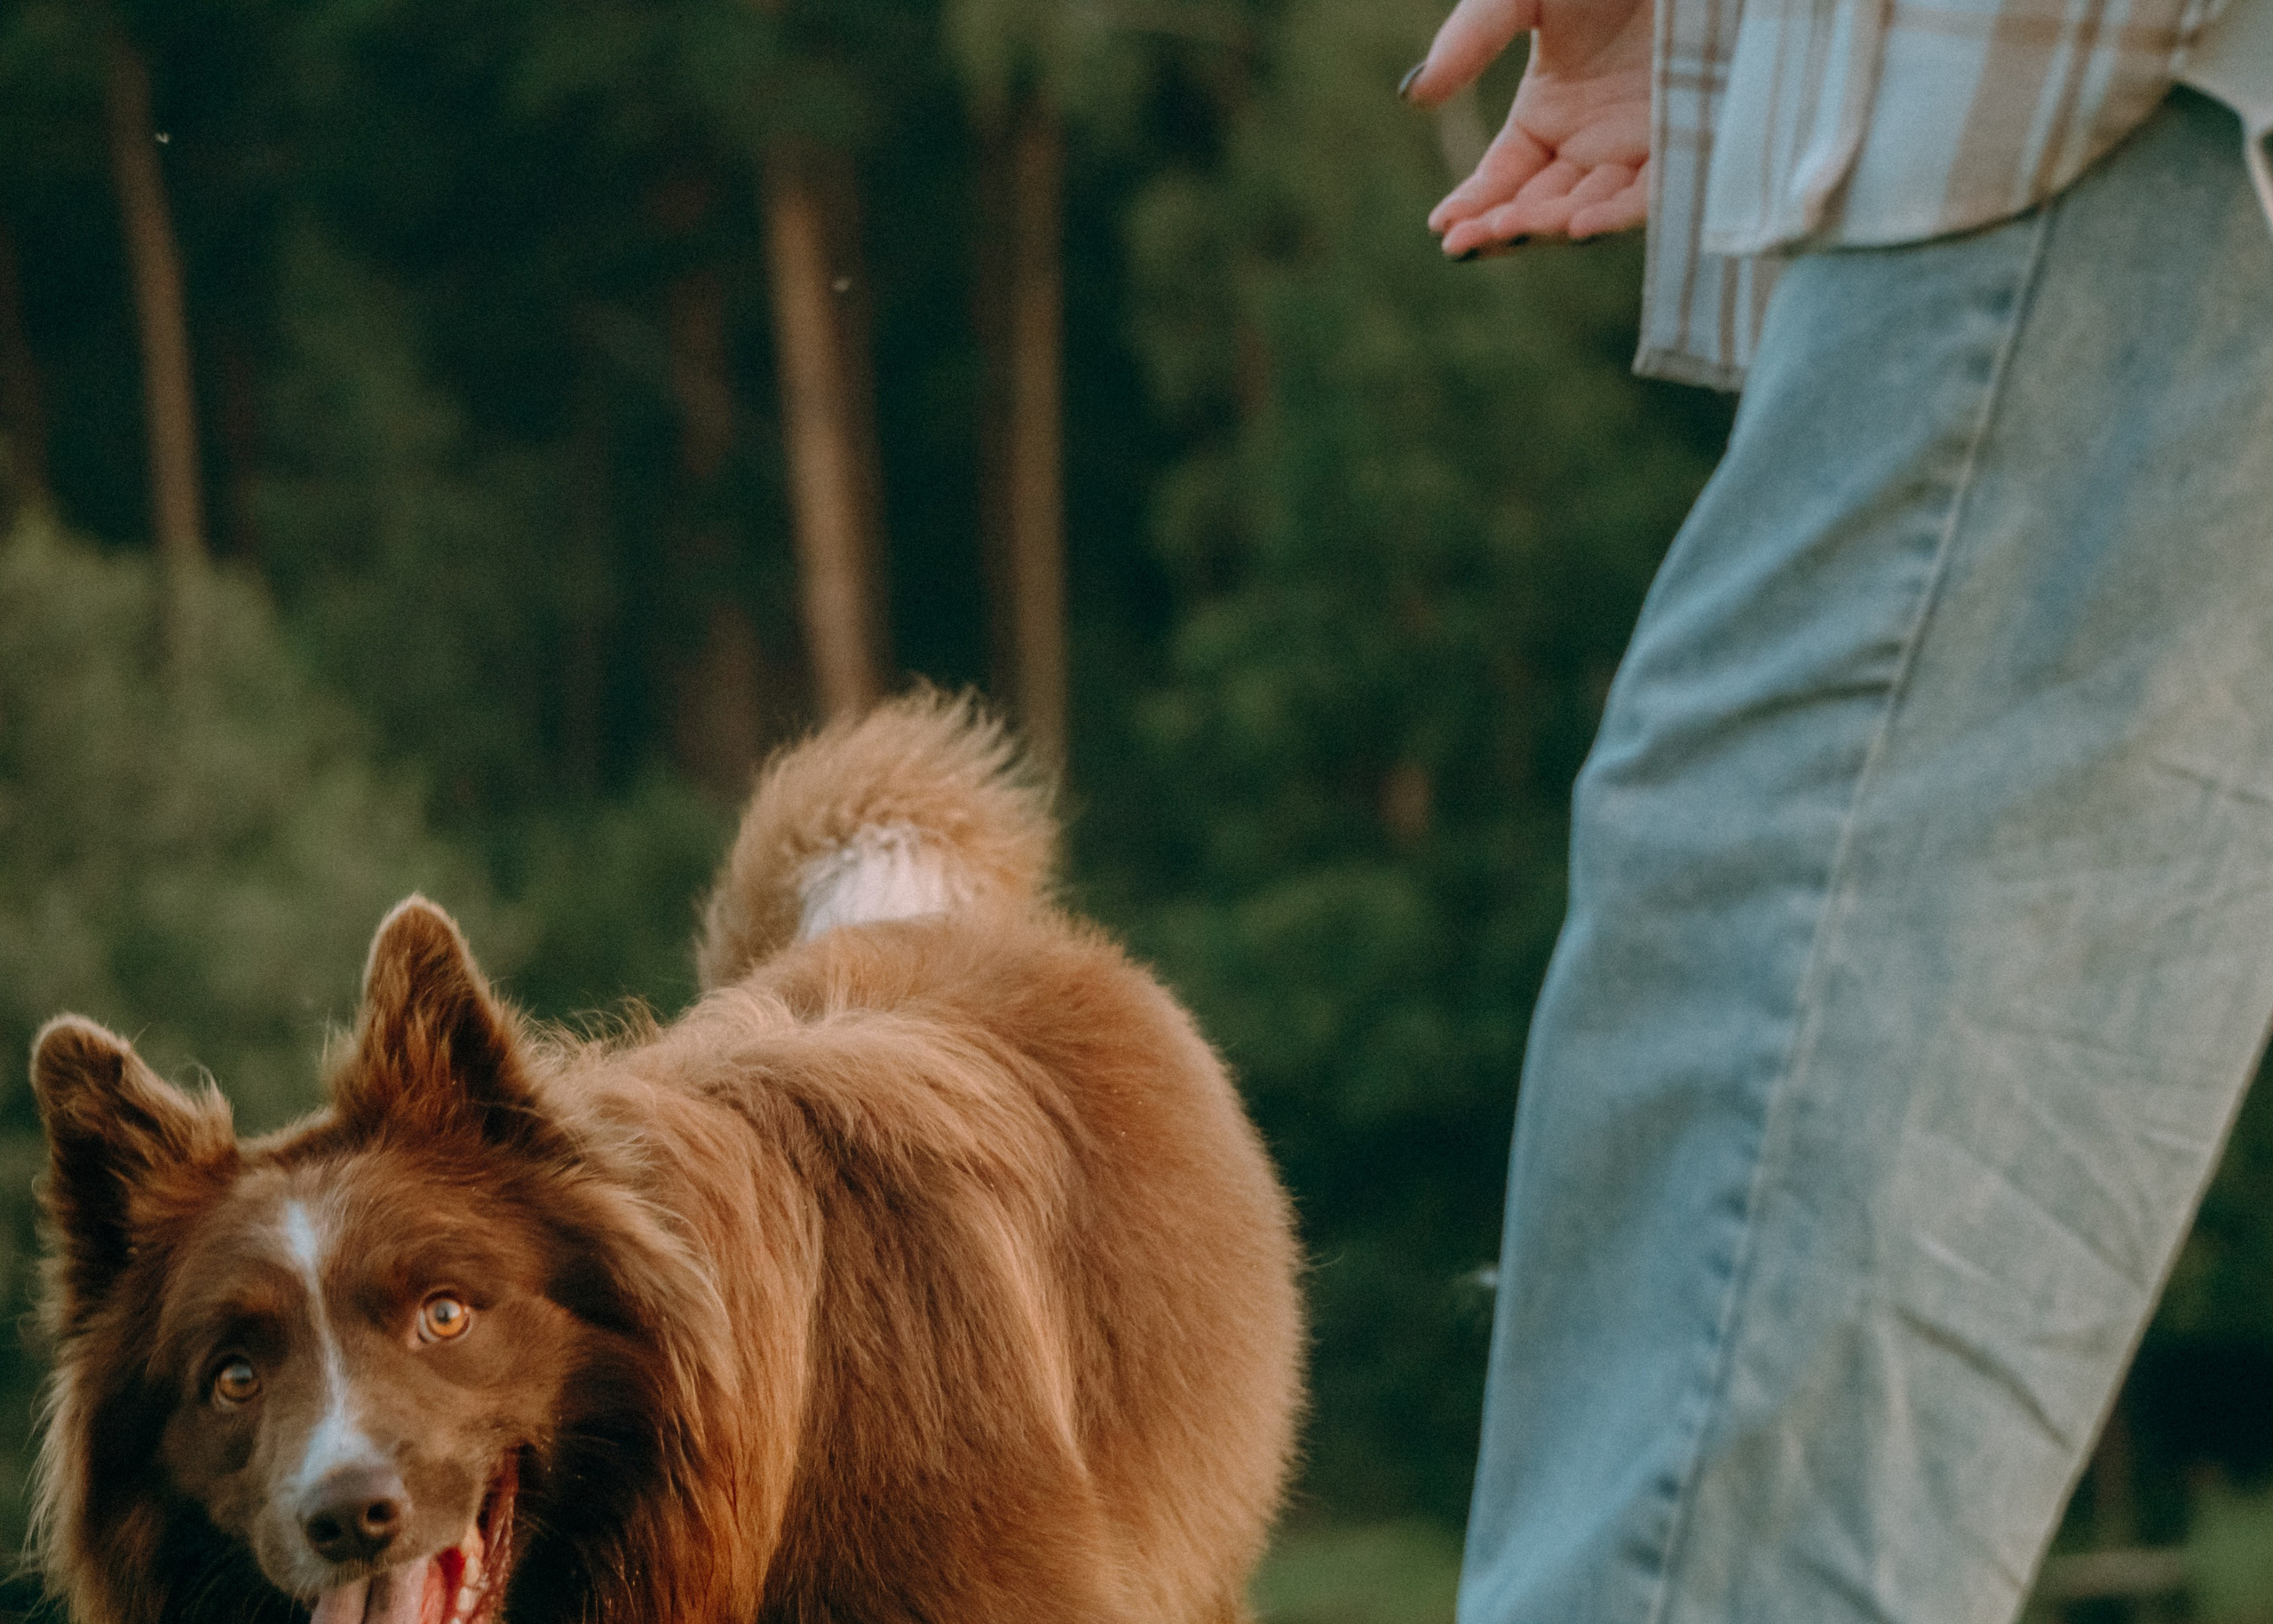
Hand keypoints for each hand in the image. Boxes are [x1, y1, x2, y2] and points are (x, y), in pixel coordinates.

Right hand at [1404, 0, 1653, 253]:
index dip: (1472, 206)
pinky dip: (1612, 218)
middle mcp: (1593, 144)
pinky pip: (1649, 199)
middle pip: (1539, 209)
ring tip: (1507, 230)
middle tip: (1465, 241)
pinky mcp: (1687, 146)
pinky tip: (1575, 227)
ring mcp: (1639, 149)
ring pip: (1587, 213)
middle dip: (1501, 230)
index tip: (1443, 226)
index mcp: (1551, 114)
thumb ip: (1470, 39)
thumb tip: (1412, 96)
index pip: (1503, 180)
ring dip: (1545, 229)